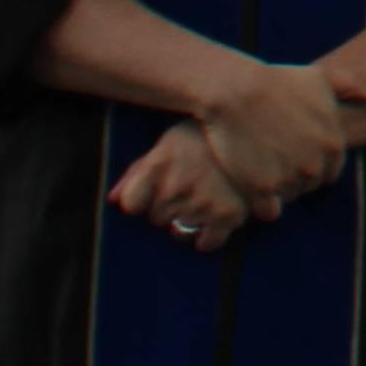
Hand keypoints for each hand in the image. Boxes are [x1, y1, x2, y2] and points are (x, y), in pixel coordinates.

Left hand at [109, 122, 274, 253]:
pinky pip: (208, 243)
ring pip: (178, 232)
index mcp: (157, 166)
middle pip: (156, 218)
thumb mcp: (168, 142)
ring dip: (187, 221)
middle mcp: (174, 188)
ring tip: (202, 199)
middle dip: (167, 207)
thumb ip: (137, 171)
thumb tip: (112, 200)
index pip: (130, 204)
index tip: (155, 190)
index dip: (141, 198)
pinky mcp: (228, 215)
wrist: (253, 121)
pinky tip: (213, 224)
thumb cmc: (206, 132)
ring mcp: (200, 204)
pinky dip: (208, 238)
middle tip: (187, 188)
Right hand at [192, 55, 349, 204]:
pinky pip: (268, 210)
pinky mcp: (262, 190)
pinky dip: (260, 203)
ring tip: (260, 168)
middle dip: (295, 176)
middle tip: (274, 159)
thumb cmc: (278, 82)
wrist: (237, 92)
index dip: (312, 164)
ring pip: (288, 197)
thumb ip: (353, 88)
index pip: (330, 171)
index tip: (295, 154)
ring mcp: (290, 178)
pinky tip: (251, 186)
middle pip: (309, 185)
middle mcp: (316, 165)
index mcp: (334, 144)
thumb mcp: (321, 78)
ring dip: (277, 190)